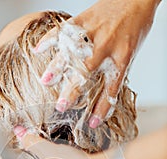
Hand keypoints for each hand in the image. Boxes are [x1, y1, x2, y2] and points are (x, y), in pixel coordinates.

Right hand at [34, 0, 159, 127]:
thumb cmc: (135, 27)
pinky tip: (38, 49)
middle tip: (61, 106)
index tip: (92, 123)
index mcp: (122, 58)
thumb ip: (114, 71)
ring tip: (45, 81)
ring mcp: (94, 33)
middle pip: (87, 73)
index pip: (111, 89)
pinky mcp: (85, 19)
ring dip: (57, 68)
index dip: (102, 108)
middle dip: (73, 91)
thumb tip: (102, 95)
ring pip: (72, 53)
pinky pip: (64, 30)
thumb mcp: (130, 53)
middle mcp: (107, 47)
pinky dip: (49, 39)